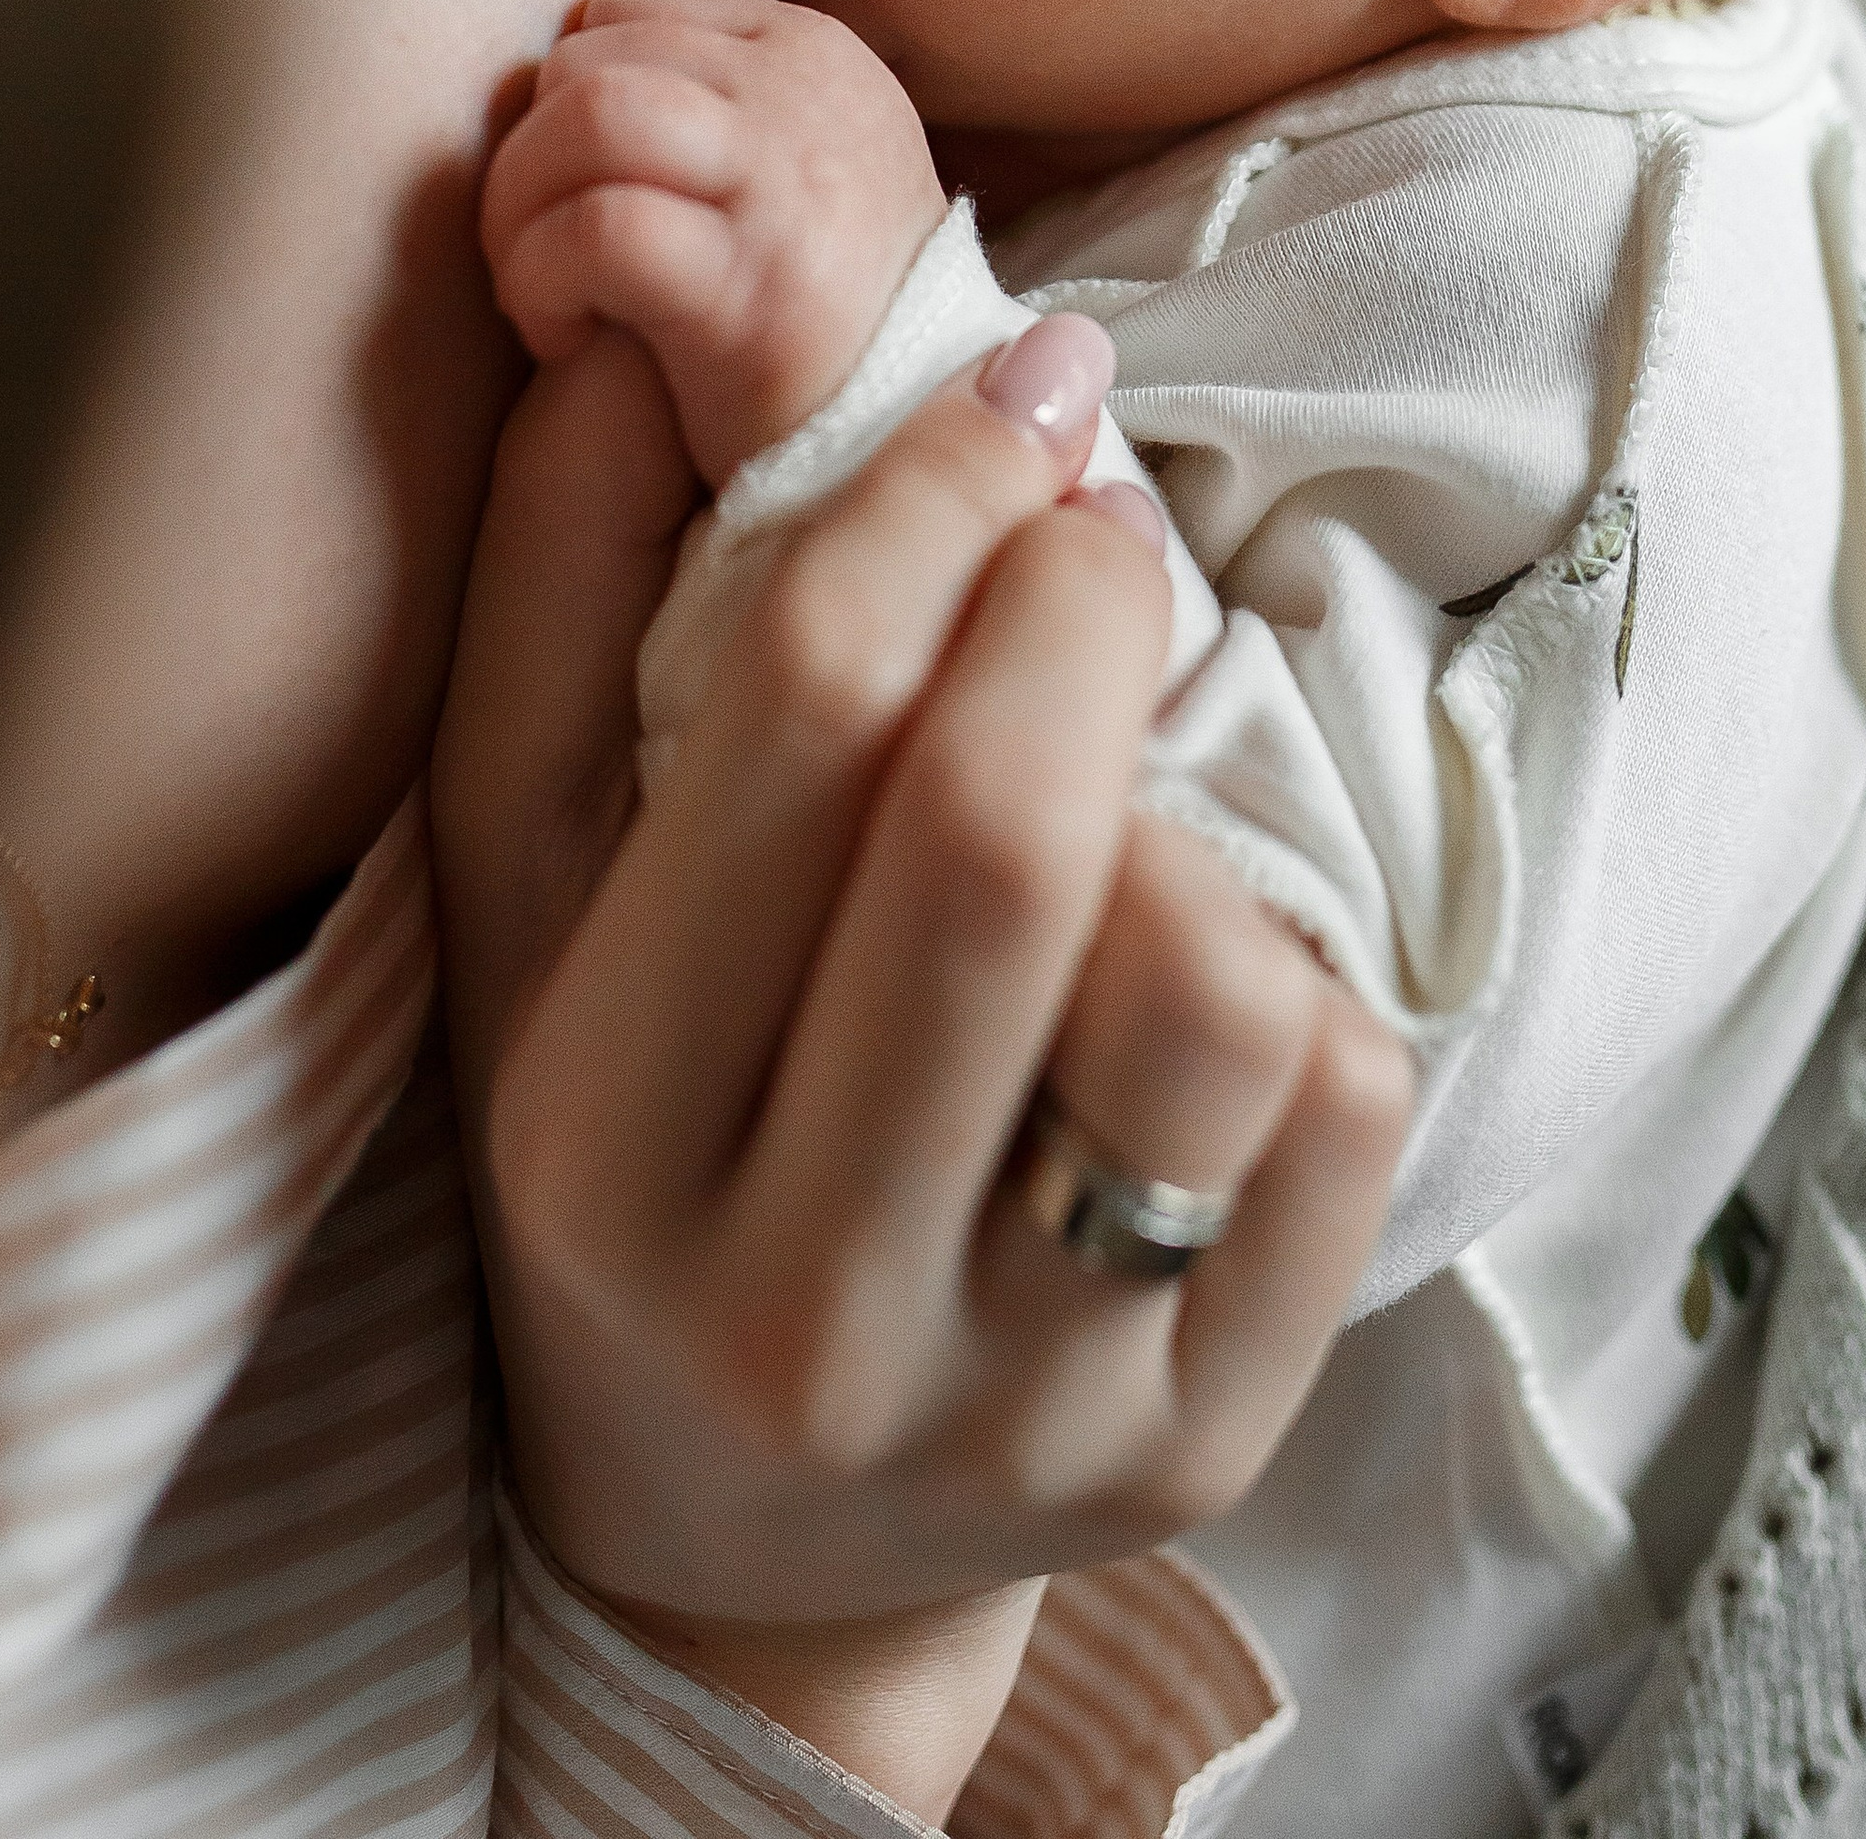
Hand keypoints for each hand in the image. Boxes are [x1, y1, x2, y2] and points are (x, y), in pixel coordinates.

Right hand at [432, 314, 1411, 1823]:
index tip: (1005, 394)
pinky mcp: (1207, 1450)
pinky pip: (1341, 1115)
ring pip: (1199, 1000)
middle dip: (1077, 601)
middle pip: (1001, 849)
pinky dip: (1302, 969)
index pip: (795, 725)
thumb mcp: (523, 888)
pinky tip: (1199, 938)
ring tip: (1129, 771)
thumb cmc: (624, 1143)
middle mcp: (795, 1304)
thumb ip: (553, 606)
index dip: (922, 494)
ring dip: (1192, 811)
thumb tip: (616, 327)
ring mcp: (1021, 1403)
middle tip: (1090, 520)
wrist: (731, 1538)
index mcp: (595, 1138)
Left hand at [479, 0, 946, 482]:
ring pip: (589, 116)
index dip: (565, 94)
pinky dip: (539, 279)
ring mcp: (786, 183)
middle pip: (590, 58)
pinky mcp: (753, 286)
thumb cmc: (823, 320)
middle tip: (531, 252)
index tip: (572, 188)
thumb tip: (567, 65)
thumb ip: (710, 102)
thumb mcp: (792, 171)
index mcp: (814, 54)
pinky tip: (560, 339)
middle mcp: (807, 95)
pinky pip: (597, 226)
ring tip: (538, 288)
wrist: (921, 444)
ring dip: (519, 207)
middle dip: (525, 156)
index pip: (627, 7)